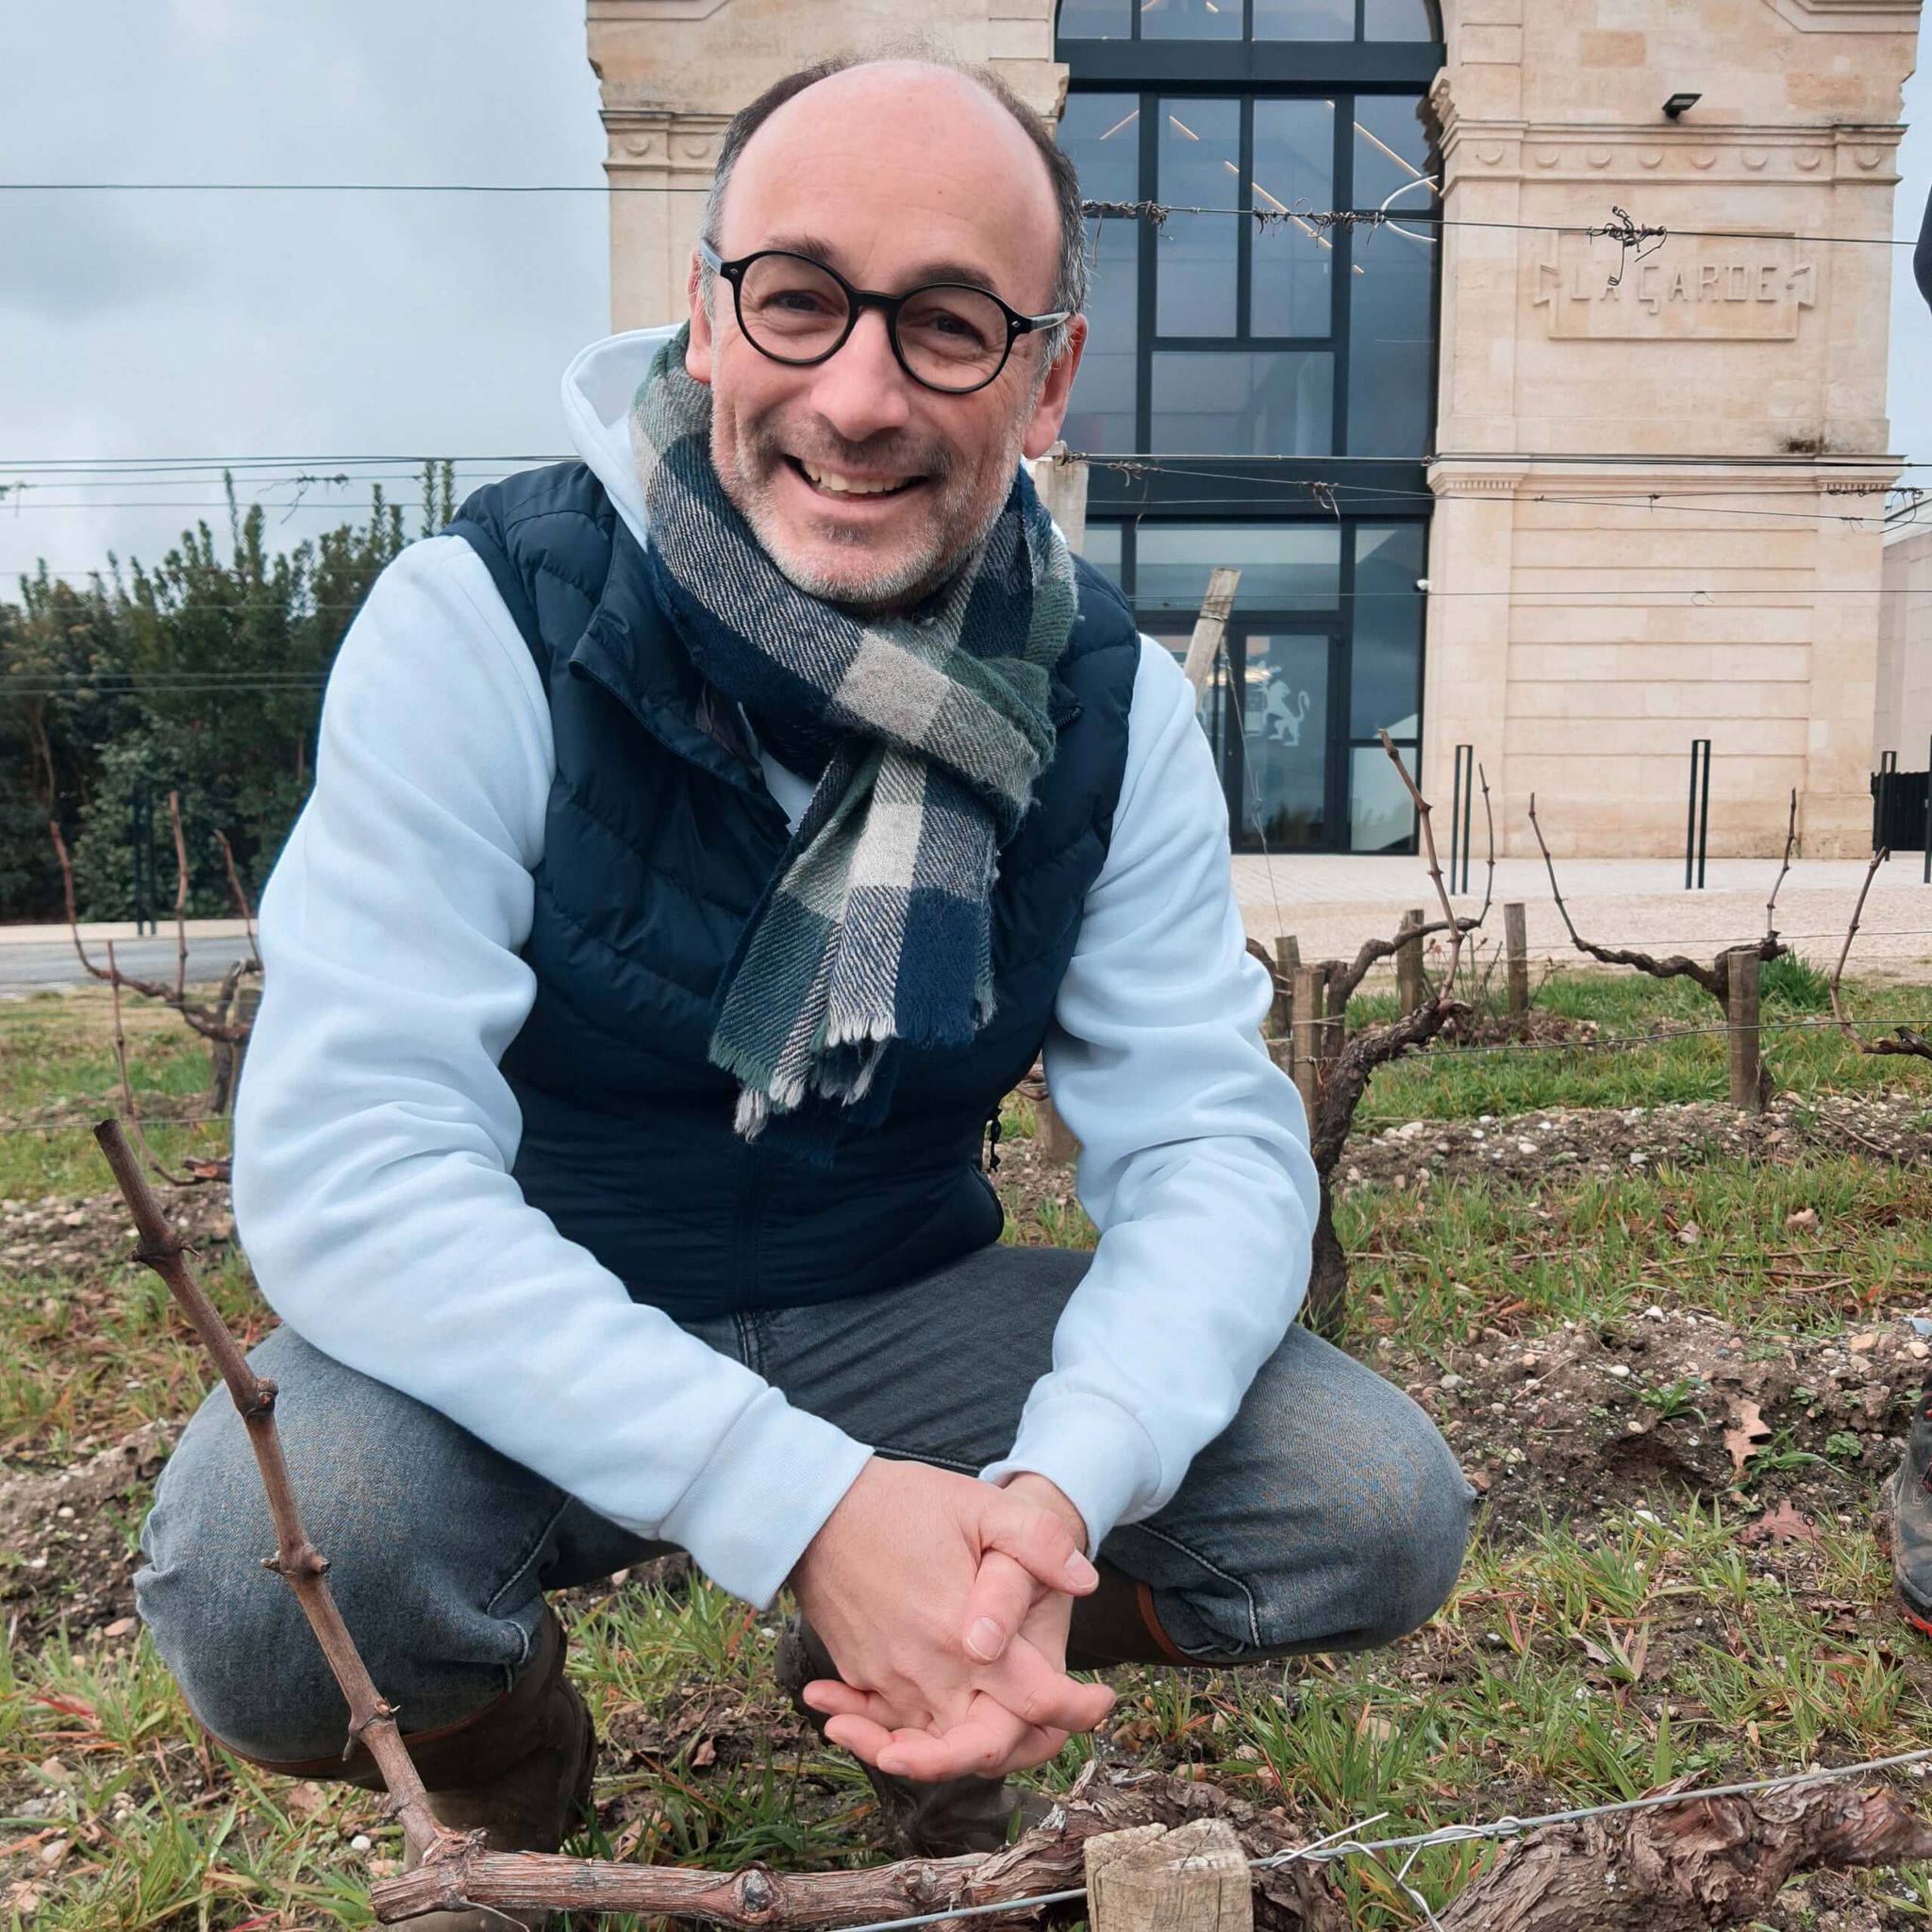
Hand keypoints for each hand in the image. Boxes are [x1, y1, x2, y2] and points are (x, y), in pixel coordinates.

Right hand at [788, 1459, 1114, 1782]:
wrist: (814, 1509)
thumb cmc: (900, 1503)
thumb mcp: (980, 1505)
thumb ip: (1039, 1542)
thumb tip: (1085, 1580)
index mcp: (966, 1642)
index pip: (1036, 1702)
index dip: (1079, 1710)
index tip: (1102, 1699)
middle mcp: (929, 1675)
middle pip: (985, 1747)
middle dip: (1027, 1746)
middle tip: (1054, 1726)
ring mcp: (889, 1682)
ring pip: (939, 1745)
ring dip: (972, 1747)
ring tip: (1004, 1722)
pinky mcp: (862, 1676)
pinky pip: (894, 1725)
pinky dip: (918, 1731)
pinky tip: (946, 1704)